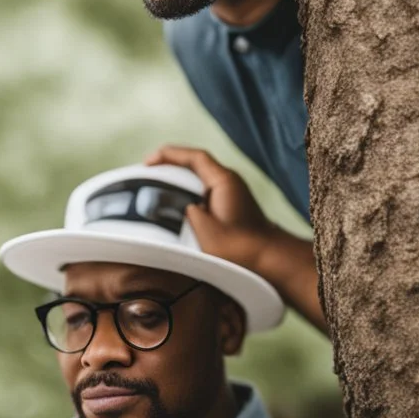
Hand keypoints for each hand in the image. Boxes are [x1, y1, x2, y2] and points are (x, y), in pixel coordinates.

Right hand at [145, 145, 326, 332]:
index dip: (169, 155)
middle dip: (172, 166)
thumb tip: (185, 208)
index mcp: (223, 181)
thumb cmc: (241, 249)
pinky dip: (188, 193)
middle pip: (197, 164)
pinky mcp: (232, 208)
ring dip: (180, 180)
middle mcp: (230, 182)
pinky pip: (205, 192)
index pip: (194, 157)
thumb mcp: (206, 230)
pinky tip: (177, 207)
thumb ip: (189, 212)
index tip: (148, 162)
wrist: (270, 262)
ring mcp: (232, 194)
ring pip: (200, 179)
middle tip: (148, 172)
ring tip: (157, 187)